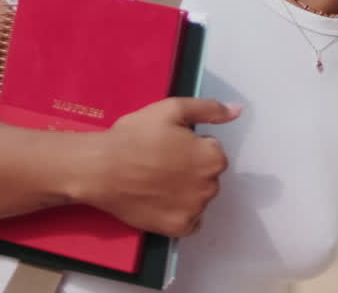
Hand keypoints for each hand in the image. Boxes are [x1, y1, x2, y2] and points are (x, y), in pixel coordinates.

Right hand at [79, 97, 240, 236]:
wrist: (100, 169)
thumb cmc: (135, 136)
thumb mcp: (172, 110)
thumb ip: (210, 109)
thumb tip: (238, 110)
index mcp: (213, 158)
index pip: (212, 152)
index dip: (190, 147)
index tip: (168, 145)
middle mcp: (211, 186)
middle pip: (207, 176)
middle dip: (191, 170)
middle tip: (160, 163)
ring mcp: (194, 210)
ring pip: (198, 199)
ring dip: (186, 191)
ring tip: (156, 182)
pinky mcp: (177, 228)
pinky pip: (190, 222)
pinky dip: (180, 214)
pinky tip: (161, 202)